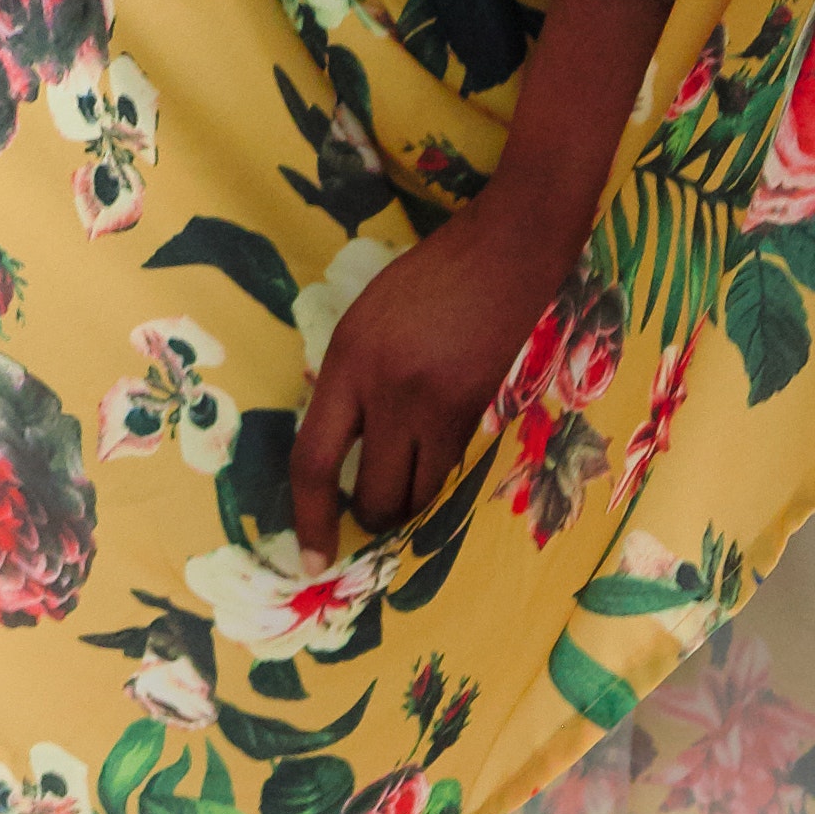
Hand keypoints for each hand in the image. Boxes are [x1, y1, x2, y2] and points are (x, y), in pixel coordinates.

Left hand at [289, 176, 600, 562]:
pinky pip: (447, 474)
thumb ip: (347, 382)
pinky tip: (432, 462)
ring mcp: (437, 407)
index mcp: (348, 362)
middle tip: (367, 512)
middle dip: (367, 517)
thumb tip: (338, 447)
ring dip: (404, 507)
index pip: (314, 461)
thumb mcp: (363, 321)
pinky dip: (434, 482)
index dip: (309, 519)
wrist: (505, 255)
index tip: (310, 558)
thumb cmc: (426, 279)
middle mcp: (388, 392)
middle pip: (371, 496)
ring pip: (415, 498)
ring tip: (402, 488)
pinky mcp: (476, 414)